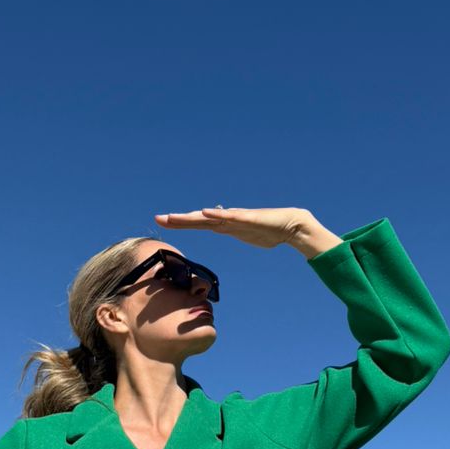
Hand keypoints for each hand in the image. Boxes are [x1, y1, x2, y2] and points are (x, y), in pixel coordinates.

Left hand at [154, 205, 318, 249]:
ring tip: (173, 217)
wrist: (292, 226)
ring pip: (209, 217)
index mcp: (226, 226)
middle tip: (158, 218)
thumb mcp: (247, 236)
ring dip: (190, 218)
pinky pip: (230, 217)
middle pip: (198, 220)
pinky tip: (204, 213)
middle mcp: (227, 220)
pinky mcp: (248, 218)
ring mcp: (237, 218)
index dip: (181, 223)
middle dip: (178, 220)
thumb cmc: (270, 232)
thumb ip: (235, 232)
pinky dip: (216, 215)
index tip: (163, 223)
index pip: (199, 224)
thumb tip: (228, 230)